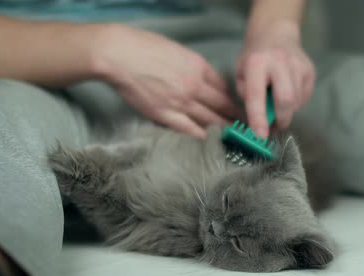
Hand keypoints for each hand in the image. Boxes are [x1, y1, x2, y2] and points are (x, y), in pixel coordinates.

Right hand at [93, 24, 240, 137]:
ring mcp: (180, 102)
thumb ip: (194, 67)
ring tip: (233, 138)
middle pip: (221, 105)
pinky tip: (209, 140)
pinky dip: (201, 135)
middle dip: (234, 117)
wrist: (119, 55)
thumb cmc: (144, 47)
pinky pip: (189, 129)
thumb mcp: (178, 51)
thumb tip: (205, 80)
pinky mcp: (165, 114)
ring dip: (223, 129)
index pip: (223, 88)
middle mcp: (194, 85)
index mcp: (198, 67)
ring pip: (210, 119)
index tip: (237, 107)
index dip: (233, 100)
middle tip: (244, 127)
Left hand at [236, 20, 314, 137]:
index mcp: (256, 63)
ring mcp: (298, 65)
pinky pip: (305, 97)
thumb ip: (247, 96)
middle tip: (276, 125)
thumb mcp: (241, 74)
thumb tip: (260, 121)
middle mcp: (279, 62)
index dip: (258, 119)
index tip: (260, 137)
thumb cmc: (254, 60)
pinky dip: (296, 102)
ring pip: (297, 101)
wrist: (275, 34)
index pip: (257, 96)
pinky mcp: (310, 70)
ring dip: (288, 110)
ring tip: (279, 101)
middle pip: (286, 101)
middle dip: (281, 119)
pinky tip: (288, 91)